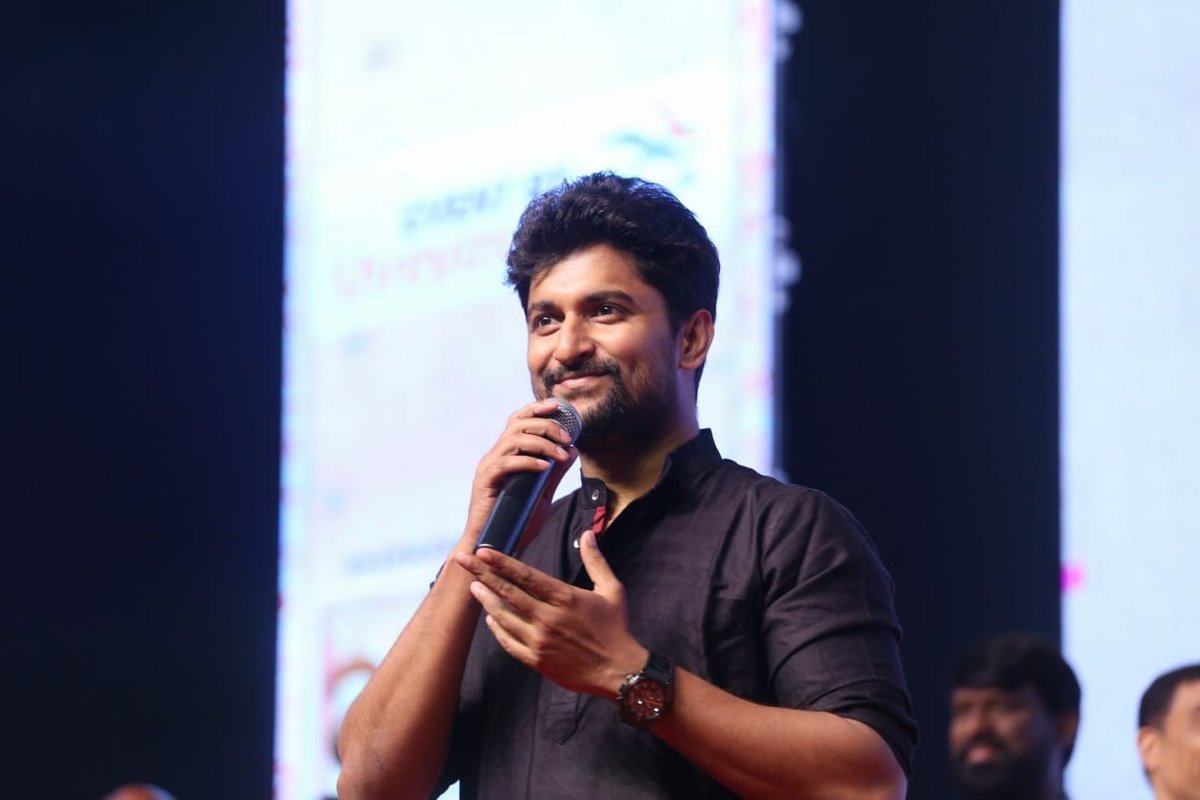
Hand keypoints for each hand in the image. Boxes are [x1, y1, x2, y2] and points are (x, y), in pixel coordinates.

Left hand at [453, 530, 647, 697]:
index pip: (526, 576)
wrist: (619, 671)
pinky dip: (497, 630)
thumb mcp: (612, 590)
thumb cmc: (616, 628)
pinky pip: (509, 643)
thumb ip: (596, 560)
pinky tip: (490, 619)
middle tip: (462, 560)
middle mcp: (549, 618)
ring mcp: (540, 641)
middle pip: (508, 593)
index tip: (483, 551)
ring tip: (473, 586)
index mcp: (565, 598)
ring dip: (486, 601)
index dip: (502, 563)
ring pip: (504, 617)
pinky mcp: (537, 661)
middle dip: (482, 574)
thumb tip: (588, 534)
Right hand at [461, 399, 577, 547]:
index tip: (558, 406)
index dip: (537, 409)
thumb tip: (573, 450)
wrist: (495, 547)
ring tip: (560, 454)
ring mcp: (488, 468)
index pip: (519, 421)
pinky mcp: (485, 482)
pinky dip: (527, 462)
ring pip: (513, 440)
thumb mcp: (542, 494)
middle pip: (517, 424)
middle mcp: (495, 456)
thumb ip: (555, 472)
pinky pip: (506, 464)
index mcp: (506, 455)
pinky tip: (544, 467)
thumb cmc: (515, 522)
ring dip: (541, 443)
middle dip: (546, 425)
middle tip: (566, 436)